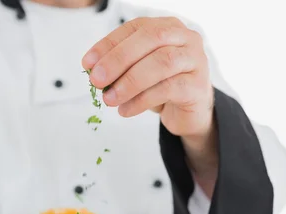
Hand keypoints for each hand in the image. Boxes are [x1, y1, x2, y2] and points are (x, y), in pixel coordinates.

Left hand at [82, 17, 214, 138]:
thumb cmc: (163, 88)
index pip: (135, 28)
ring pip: (161, 63)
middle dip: (119, 59)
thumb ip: (121, 67)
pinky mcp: (198, 86)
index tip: (87, 64)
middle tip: (96, 81)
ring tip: (109, 100)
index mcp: (167, 27)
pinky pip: (168, 89)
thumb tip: (93, 70)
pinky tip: (126, 110)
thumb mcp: (139, 72)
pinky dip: (142, 101)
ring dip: (130, 82)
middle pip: (151, 39)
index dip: (109, 44)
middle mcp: (185, 38)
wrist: (190, 113)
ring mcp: (195, 60)